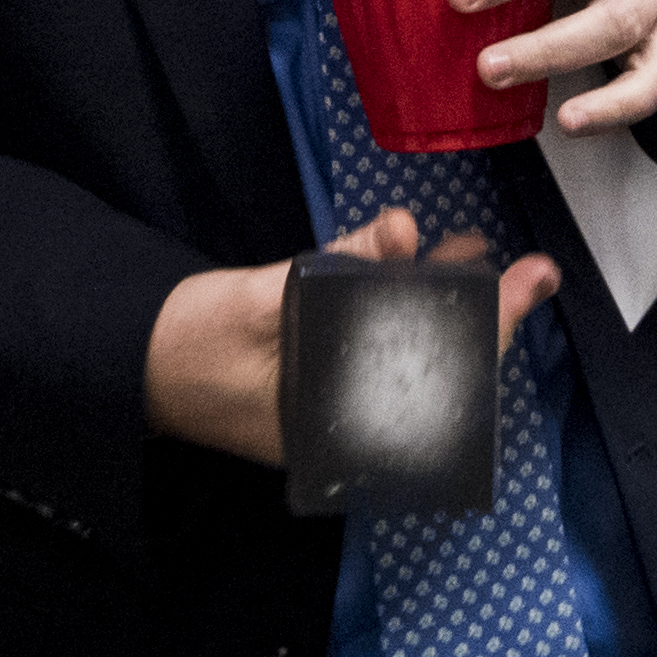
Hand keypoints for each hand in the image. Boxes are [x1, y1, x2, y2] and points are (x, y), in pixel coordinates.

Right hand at [142, 206, 562, 464]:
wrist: (128, 364)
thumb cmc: (189, 346)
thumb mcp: (265, 299)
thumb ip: (337, 268)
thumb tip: (401, 231)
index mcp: (341, 425)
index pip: (437, 377)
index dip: (490, 327)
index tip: (529, 285)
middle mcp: (348, 419)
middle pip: (435, 365)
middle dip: (480, 311)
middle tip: (527, 269)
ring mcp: (336, 396)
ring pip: (410, 347)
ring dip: (441, 299)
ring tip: (470, 250)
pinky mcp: (321, 370)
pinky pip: (375, 338)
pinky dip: (396, 298)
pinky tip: (407, 255)